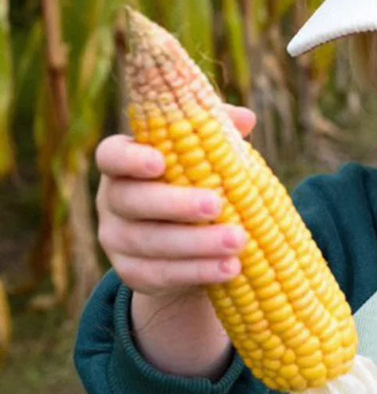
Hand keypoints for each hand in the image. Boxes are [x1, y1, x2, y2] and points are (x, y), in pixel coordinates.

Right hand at [95, 104, 256, 297]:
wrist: (188, 243)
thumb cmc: (198, 182)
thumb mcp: (207, 155)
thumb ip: (220, 132)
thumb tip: (247, 118)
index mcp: (125, 164)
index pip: (111, 155)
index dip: (131, 159)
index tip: (160, 161)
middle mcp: (112, 200)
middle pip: (132, 201)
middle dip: (176, 204)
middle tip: (217, 204)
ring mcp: (116, 240)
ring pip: (150, 243)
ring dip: (196, 244)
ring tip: (237, 242)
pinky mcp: (132, 274)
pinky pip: (161, 275)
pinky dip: (197, 272)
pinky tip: (229, 268)